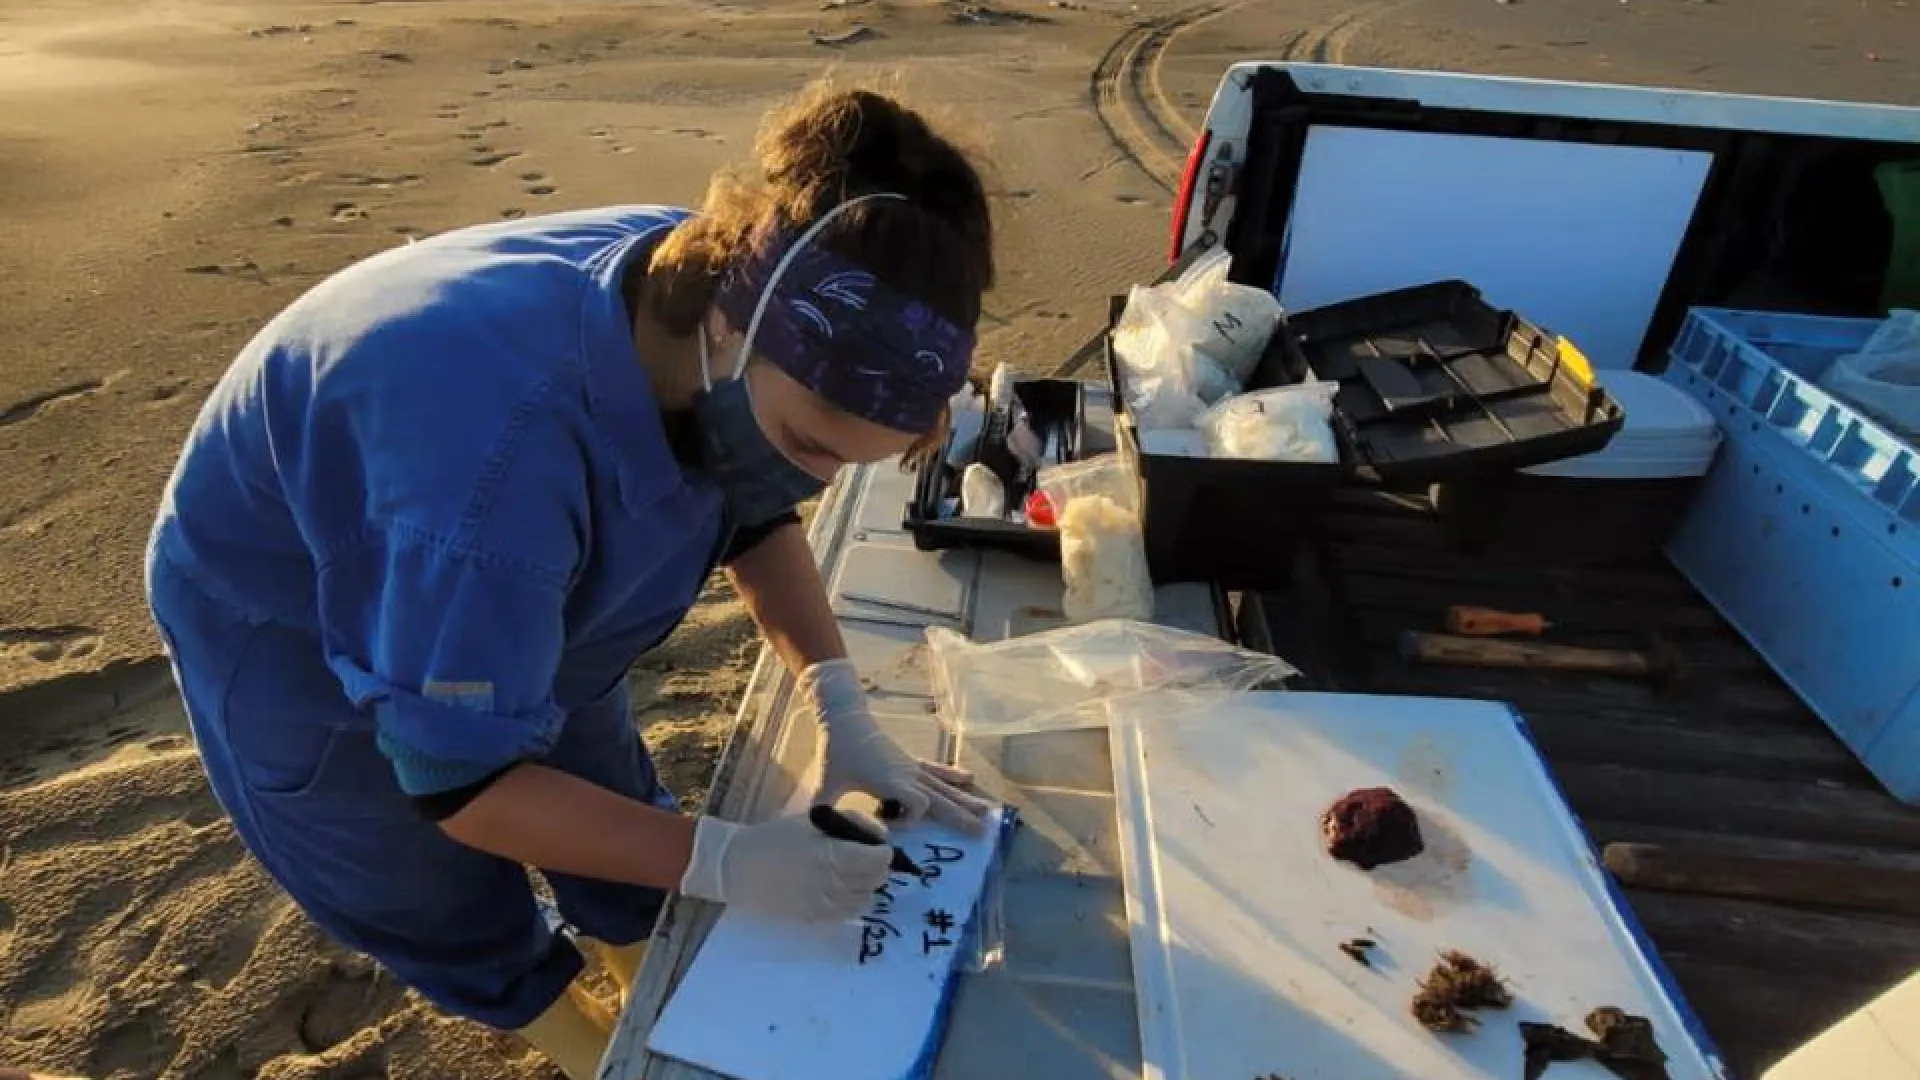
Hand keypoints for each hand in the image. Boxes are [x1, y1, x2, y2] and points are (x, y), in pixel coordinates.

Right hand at [679, 812, 892, 921]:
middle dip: (877, 869)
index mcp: (831, 855)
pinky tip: (840, 890)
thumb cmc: (775, 838)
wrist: (738, 867)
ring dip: (866, 887)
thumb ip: (851, 822)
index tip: (878, 846)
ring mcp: (822, 906)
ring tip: (852, 875)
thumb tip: (880, 836)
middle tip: (865, 858)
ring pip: (865, 901)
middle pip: (876, 881)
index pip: (878, 860)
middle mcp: (830, 884)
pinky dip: (852, 902)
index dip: (883, 852)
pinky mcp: (814, 919)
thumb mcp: (814, 820)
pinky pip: (847, 915)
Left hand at [796, 659, 990, 833]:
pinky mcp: (909, 760)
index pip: (917, 805)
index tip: (890, 825)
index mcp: (892, 781)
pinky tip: (969, 780)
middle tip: (982, 834)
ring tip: (986, 813)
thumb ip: (822, 811)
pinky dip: (951, 776)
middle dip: (960, 817)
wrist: (845, 717)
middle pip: (941, 798)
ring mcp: (911, 766)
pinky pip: (935, 770)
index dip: (910, 819)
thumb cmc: (836, 750)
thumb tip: (818, 833)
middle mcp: (907, 774)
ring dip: (964, 800)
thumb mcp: (825, 783)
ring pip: (943, 786)